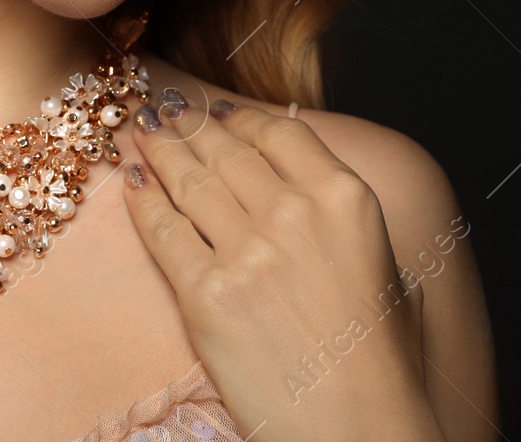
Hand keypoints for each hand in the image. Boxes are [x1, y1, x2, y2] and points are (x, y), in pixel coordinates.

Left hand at [123, 94, 442, 441]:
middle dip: (188, 126)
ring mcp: (247, 252)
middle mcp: (295, 213)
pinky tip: (133, 180)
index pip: (281, 134)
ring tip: (140, 130)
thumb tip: (306, 180)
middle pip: (227, 151)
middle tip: (163, 110)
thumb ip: (344, 214)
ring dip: (159, 149)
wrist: (358, 427)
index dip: (240, 118)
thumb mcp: (387, 264)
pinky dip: (143, 200)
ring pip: (190, 181)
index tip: (217, 111)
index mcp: (346, 199)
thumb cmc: (379, 358)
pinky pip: (164, 230)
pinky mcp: (206, 294)